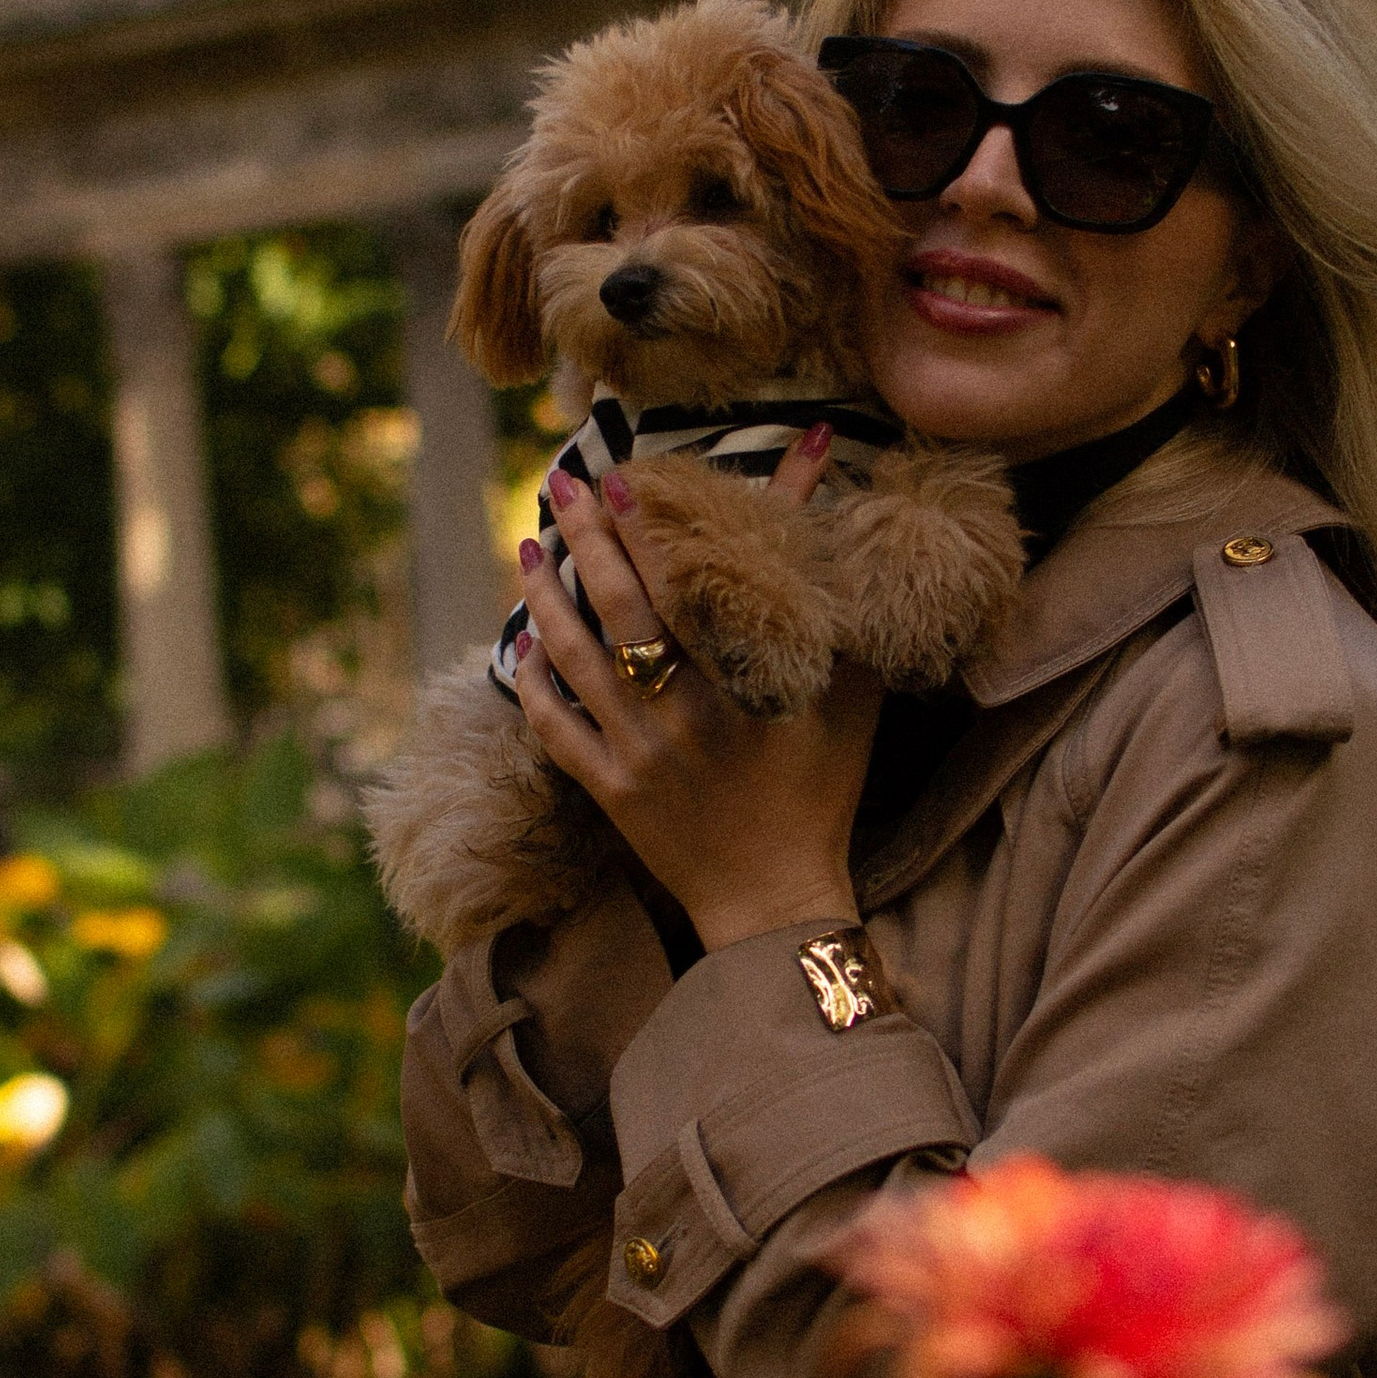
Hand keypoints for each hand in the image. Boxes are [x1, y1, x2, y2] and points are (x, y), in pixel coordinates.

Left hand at [511, 438, 879, 951]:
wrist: (776, 898)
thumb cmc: (822, 791)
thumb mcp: (851, 697)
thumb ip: (839, 609)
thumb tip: (842, 529)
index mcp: (739, 686)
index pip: (681, 587)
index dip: (648, 531)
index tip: (624, 479)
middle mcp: (678, 713)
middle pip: (618, 608)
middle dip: (587, 539)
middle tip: (566, 483)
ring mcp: (635, 753)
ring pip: (574, 658)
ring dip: (547, 596)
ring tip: (530, 545)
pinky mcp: (608, 789)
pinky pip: (555, 725)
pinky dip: (535, 680)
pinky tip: (525, 640)